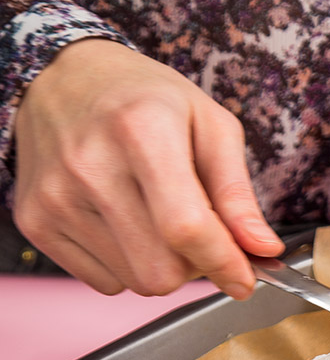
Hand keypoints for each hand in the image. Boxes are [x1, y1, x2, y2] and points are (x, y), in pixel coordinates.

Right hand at [12, 39, 282, 297]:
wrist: (63, 78)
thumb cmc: (146, 99)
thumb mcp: (211, 126)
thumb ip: (238, 193)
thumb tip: (264, 248)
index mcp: (143, 130)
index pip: (186, 227)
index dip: (225, 263)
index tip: (246, 279)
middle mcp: (91, 165)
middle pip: (161, 269)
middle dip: (195, 266)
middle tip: (200, 235)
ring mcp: (56, 197)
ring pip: (136, 282)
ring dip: (162, 265)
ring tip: (158, 219)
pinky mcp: (35, 221)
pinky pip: (103, 282)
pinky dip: (127, 266)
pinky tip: (125, 224)